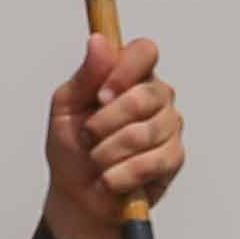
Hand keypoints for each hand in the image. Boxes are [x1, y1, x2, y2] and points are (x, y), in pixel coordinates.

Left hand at [43, 35, 181, 238]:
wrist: (77, 197)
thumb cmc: (72, 148)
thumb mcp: (66, 107)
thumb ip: (86, 75)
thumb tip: (99, 41)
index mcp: (130, 75)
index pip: (144, 51)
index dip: (124, 71)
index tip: (101, 96)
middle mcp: (156, 96)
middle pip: (146, 95)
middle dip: (106, 122)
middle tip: (88, 137)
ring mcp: (169, 127)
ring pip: (145, 132)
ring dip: (108, 152)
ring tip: (97, 161)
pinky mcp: (173, 158)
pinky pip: (152, 161)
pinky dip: (121, 174)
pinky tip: (110, 179)